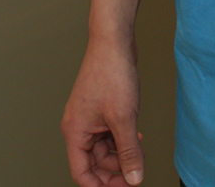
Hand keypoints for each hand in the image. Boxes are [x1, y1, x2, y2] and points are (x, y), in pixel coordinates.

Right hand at [62, 35, 146, 186]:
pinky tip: (137, 138)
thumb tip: (134, 178)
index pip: (82, 173)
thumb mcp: (124, 119)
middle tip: (136, 173)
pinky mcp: (101, 110)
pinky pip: (110, 134)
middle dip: (115, 170)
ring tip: (139, 152)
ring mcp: (90, 118)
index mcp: (75, 132)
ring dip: (122, 154)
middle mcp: (79, 127)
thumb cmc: (111, 73)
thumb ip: (129, 152)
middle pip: (94, 163)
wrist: (114, 42)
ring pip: (104, 149)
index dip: (101, 186)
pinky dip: (122, 140)